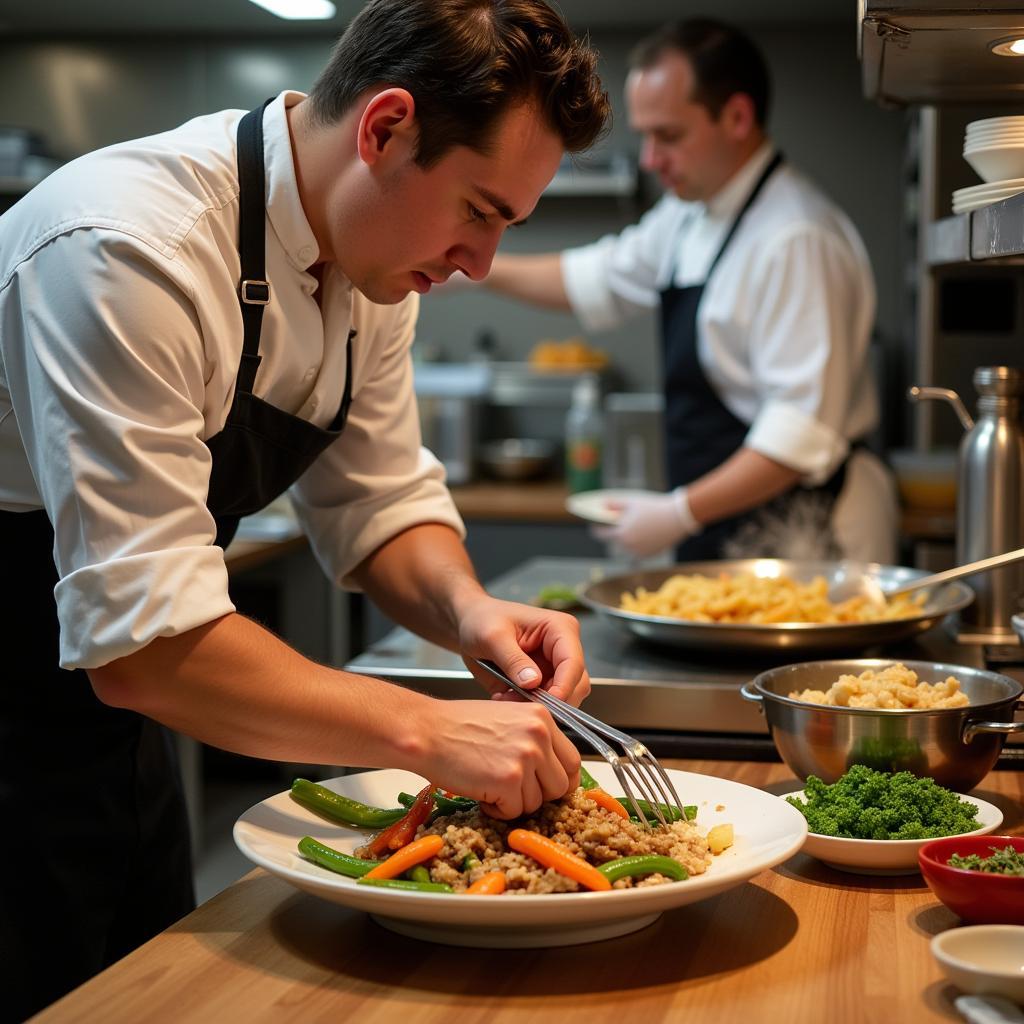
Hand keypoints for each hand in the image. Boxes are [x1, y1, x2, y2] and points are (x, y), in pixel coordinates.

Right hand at [419, 697, 580, 818]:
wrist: (426, 731)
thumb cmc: (458, 726)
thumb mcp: (508, 719)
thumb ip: (534, 740)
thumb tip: (553, 772)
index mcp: (542, 717)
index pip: (573, 761)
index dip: (560, 780)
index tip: (546, 788)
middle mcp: (539, 735)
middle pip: (562, 786)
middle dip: (539, 796)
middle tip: (513, 791)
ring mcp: (525, 757)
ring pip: (537, 803)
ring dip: (514, 803)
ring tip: (490, 786)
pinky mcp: (508, 780)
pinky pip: (515, 812)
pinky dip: (498, 811)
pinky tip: (481, 792)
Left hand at [456, 595, 589, 706]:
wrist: (470, 624)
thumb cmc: (482, 620)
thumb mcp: (492, 637)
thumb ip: (513, 660)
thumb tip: (533, 682)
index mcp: (560, 629)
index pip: (573, 663)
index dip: (563, 687)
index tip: (544, 705)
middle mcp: (564, 648)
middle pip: (575, 685)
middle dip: (549, 700)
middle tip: (518, 704)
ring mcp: (555, 666)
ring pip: (563, 698)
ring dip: (537, 705)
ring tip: (507, 698)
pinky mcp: (544, 681)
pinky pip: (545, 702)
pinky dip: (527, 706)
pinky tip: (506, 697)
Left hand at [593, 486, 701, 558]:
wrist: (678, 518)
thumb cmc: (653, 508)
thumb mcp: (631, 503)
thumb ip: (613, 505)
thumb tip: (601, 505)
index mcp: (621, 535)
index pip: (601, 535)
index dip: (596, 529)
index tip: (594, 525)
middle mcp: (629, 547)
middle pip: (615, 541)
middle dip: (614, 532)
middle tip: (615, 523)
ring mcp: (640, 553)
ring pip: (627, 546)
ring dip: (627, 538)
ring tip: (631, 527)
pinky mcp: (650, 555)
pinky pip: (639, 550)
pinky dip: (639, 543)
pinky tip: (644, 533)